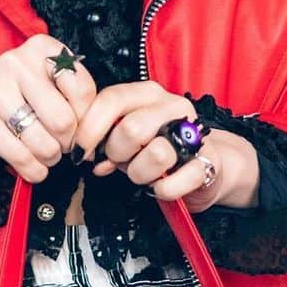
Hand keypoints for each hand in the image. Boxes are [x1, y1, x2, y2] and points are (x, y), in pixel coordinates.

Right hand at [0, 34, 98, 182]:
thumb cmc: (24, 98)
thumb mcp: (54, 86)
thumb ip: (78, 102)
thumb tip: (92, 142)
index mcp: (42, 48)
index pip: (82, 91)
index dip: (85, 119)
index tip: (75, 125)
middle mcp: (17, 63)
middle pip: (64, 121)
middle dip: (67, 143)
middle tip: (59, 143)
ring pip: (45, 145)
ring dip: (50, 158)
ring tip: (43, 151)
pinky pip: (23, 159)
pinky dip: (33, 170)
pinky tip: (31, 164)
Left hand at [73, 81, 260, 212]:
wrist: (204, 165)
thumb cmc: (160, 148)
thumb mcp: (128, 136)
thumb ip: (105, 137)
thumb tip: (85, 152)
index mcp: (147, 94)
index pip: (111, 100)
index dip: (89, 130)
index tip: (80, 152)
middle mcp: (171, 106)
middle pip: (132, 129)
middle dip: (117, 154)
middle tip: (118, 163)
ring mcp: (193, 133)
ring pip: (156, 154)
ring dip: (139, 174)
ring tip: (142, 175)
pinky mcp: (207, 162)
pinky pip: (175, 182)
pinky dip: (161, 192)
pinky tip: (159, 189)